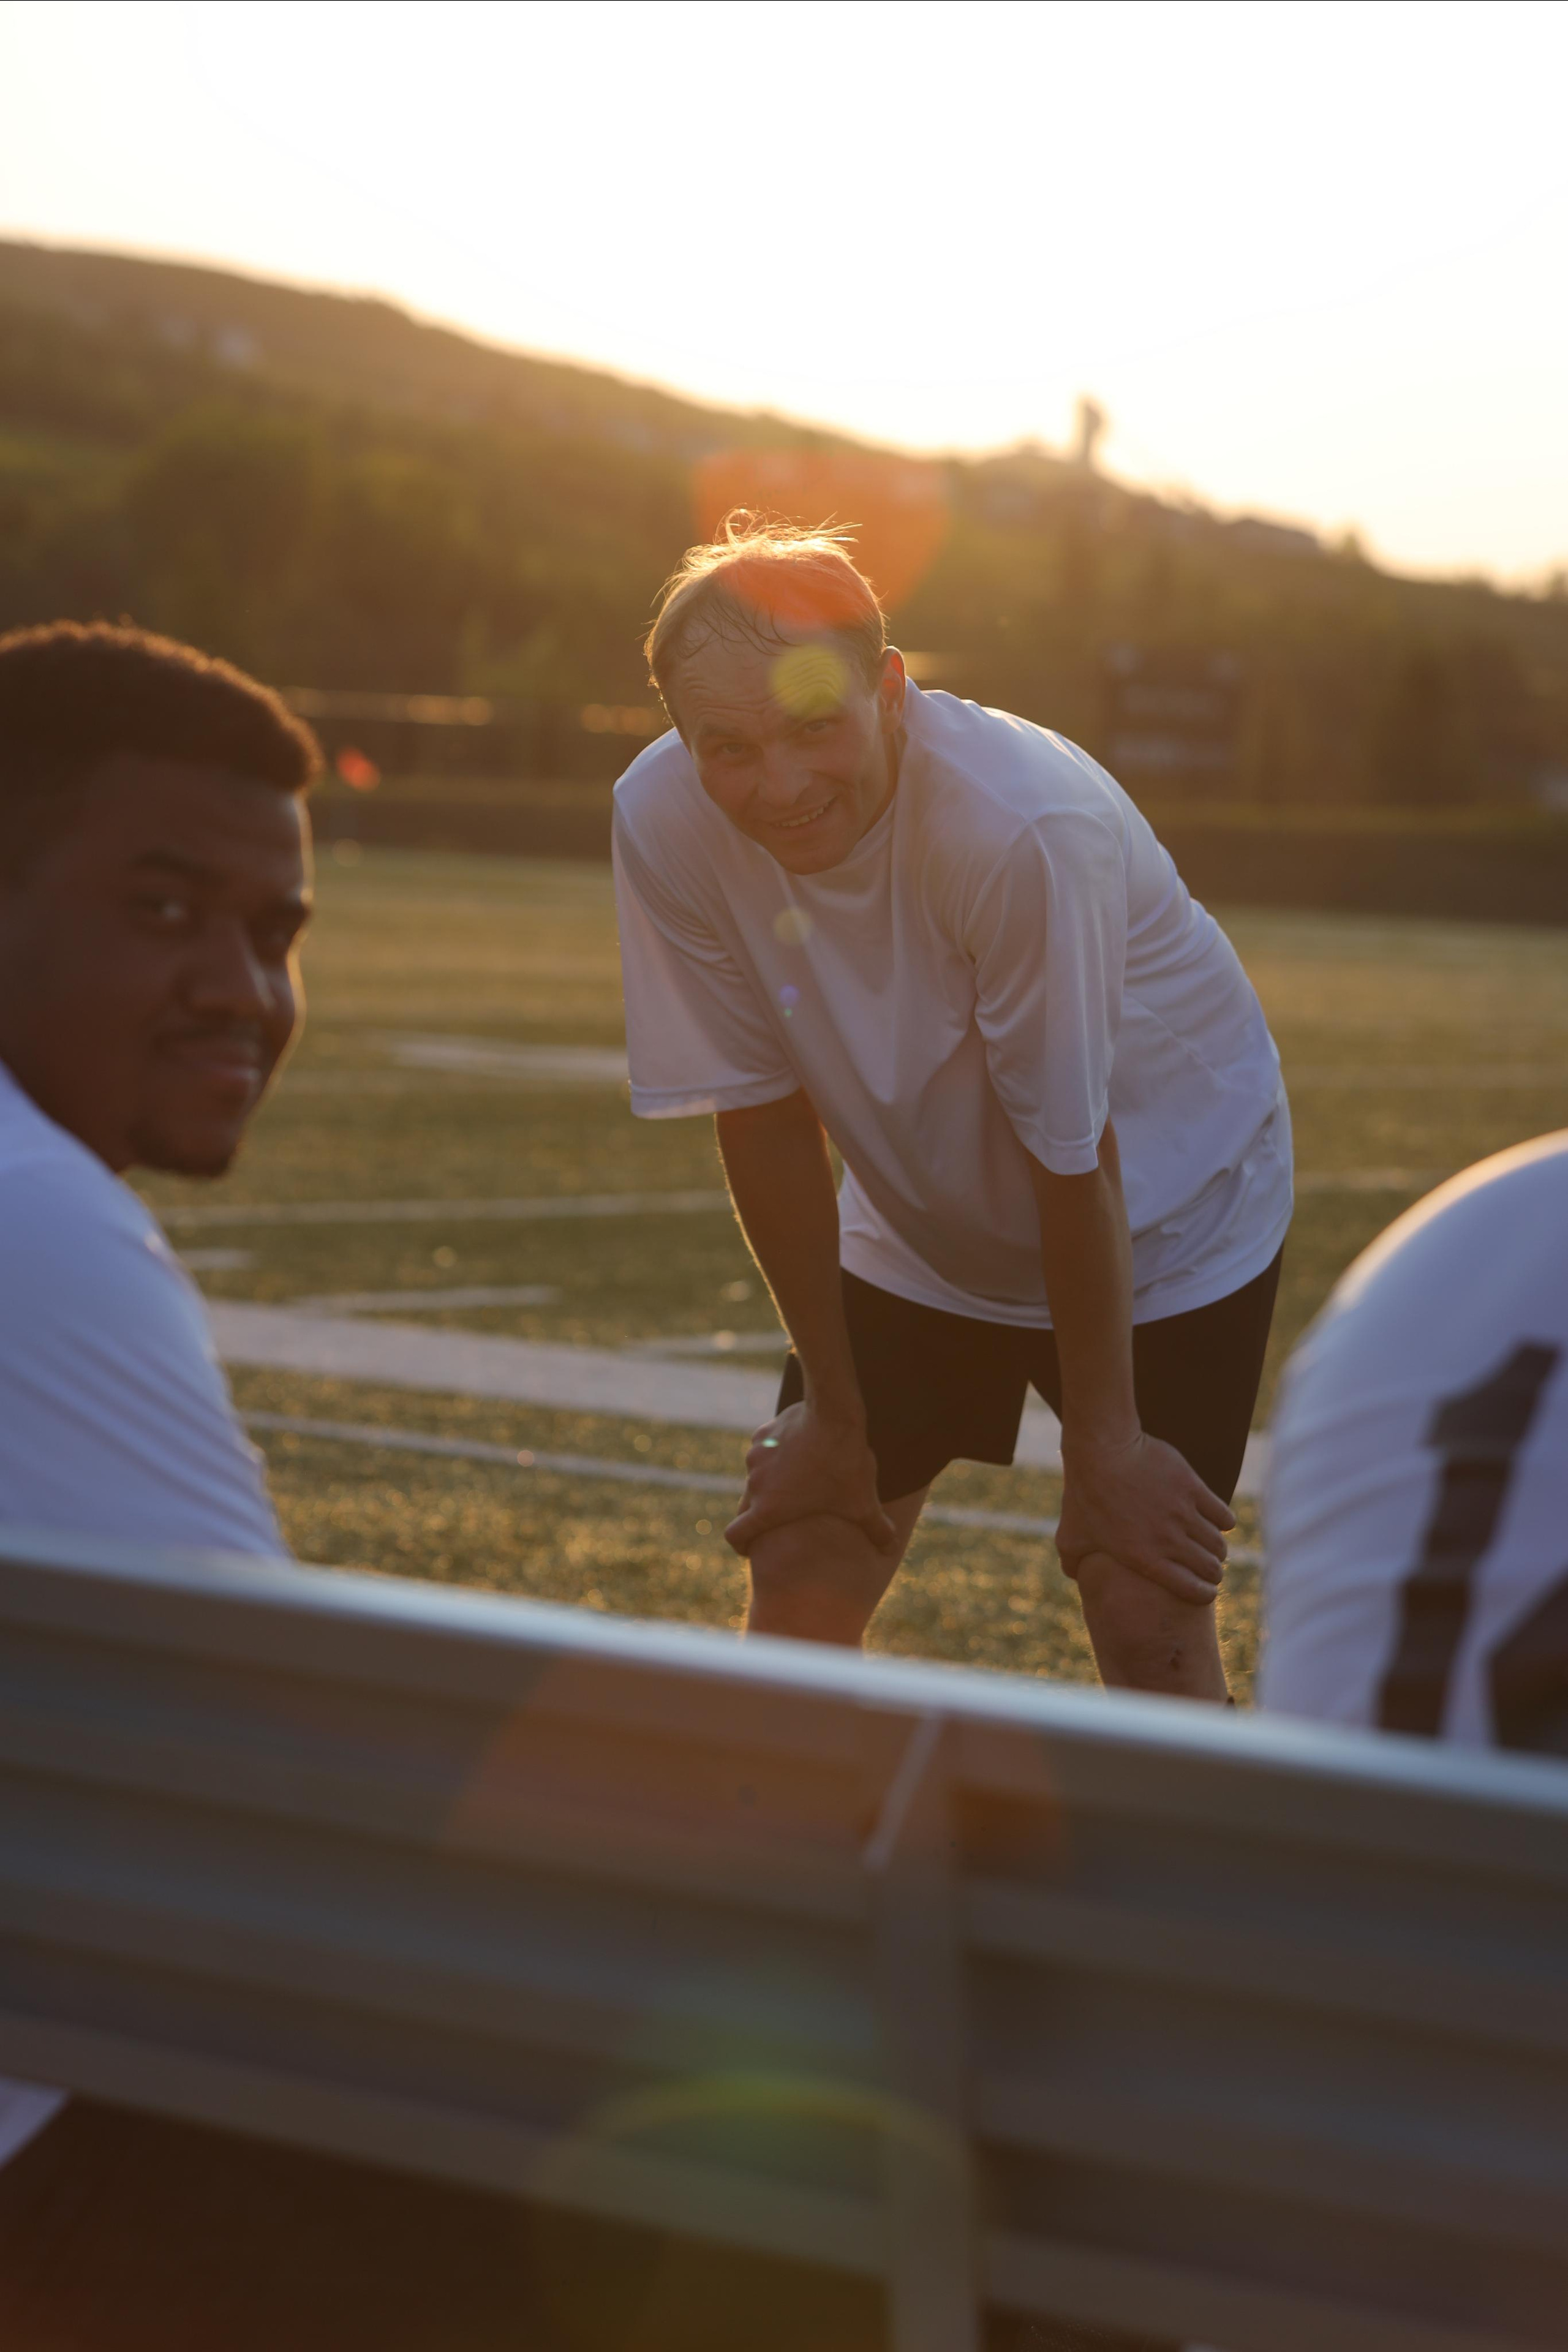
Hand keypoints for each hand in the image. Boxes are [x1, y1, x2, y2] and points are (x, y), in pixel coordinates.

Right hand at [724, 1401, 895, 1556]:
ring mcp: (756, 1456)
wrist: (834, 1414)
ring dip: (772, 1482)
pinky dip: (777, 1455)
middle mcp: (755, 1483)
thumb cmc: (845, 1464)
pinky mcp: (763, 1433)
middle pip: (745, 1507)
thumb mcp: (863, 1503)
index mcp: (769, 1508)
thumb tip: (890, 1548)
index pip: (735, 1535)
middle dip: (760, 1515)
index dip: (743, 1545)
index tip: (753, 1549)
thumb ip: (877, 1530)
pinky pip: (765, 1450)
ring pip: (757, 1476)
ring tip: (801, 1479)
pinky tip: (802, 1450)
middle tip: (785, 1516)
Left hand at [1056, 1429, 1232, 1604]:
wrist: (1101, 1451)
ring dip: (1218, 1548)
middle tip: (1212, 1569)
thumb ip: (1073, 1564)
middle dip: (1214, 1572)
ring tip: (1214, 1546)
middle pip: (1210, 1567)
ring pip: (1217, 1542)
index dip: (1204, 1593)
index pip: (1190, 1588)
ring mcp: (1183, 1514)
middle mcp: (1169, 1540)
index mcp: (1144, 1559)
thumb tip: (1076, 1578)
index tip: (1208, 1592)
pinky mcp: (1193, 1488)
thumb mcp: (1069, 1537)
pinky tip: (1219, 1521)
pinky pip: (1223, 1515)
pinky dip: (1225, 1522)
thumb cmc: (1083, 1495)